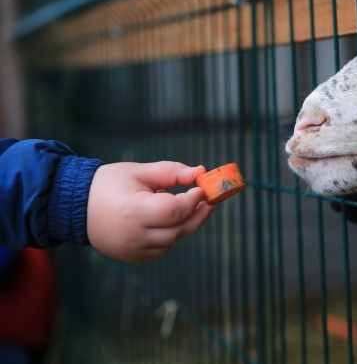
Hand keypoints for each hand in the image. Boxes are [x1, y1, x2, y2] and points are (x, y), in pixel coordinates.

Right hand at [87, 161, 213, 261]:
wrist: (75, 205)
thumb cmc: (109, 184)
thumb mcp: (139, 171)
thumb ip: (171, 172)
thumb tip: (200, 172)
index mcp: (134, 212)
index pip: (175, 211)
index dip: (193, 200)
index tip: (201, 189)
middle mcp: (134, 236)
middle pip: (178, 230)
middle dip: (198, 216)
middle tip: (208, 203)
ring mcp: (132, 250)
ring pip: (172, 241)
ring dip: (186, 226)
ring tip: (191, 208)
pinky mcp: (132, 257)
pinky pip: (161, 249)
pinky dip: (171, 236)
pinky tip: (169, 221)